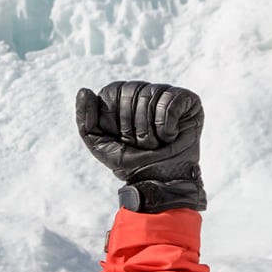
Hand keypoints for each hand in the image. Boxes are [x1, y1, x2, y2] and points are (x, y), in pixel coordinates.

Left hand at [75, 81, 205, 212]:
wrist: (159, 181)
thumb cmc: (130, 162)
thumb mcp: (99, 144)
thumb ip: (85, 119)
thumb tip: (84, 90)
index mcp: (121, 98)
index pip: (112, 90)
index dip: (114, 117)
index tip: (121, 137)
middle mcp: (144, 92)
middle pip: (131, 91)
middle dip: (132, 126)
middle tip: (141, 144)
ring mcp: (166, 94)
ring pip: (151, 96)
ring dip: (149, 130)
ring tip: (155, 143)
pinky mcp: (188, 100)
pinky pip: (171, 100)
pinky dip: (167, 124)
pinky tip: (169, 136)